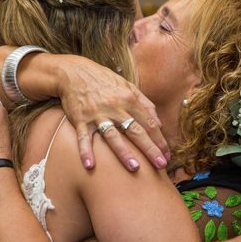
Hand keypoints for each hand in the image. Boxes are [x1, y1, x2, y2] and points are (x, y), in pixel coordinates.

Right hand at [53, 55, 170, 170]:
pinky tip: (90, 165)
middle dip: (150, 149)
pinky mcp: (80, 119)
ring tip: (134, 168)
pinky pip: (83, 137)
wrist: (73, 73)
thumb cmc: (103, 80)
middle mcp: (115, 107)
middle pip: (136, 131)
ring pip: (113, 135)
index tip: (167, 153)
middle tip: (161, 164)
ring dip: (123, 152)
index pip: (149, 122)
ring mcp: (97, 114)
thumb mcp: (127, 85)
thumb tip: (159, 122)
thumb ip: (144, 102)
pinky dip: (85, 151)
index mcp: (128, 99)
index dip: (159, 139)